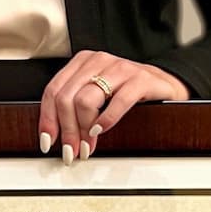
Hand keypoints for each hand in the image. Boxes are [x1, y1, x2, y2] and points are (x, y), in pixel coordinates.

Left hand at [38, 51, 189, 163]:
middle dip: (66, 130)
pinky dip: (106, 120)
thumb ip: (75, 106)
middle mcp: (98, 61)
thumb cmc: (127, 90)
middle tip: (71, 150)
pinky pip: (118, 101)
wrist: (163, 83)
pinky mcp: (140, 79)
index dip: (47, 119)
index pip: (53, 90)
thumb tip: (56, 135)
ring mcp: (119, 68)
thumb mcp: (97, 93)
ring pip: (85, 100)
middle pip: (67, 98)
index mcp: (82, 62)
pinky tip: (101, 130)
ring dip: (83, 130)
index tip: (48, 141)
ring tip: (87, 146)